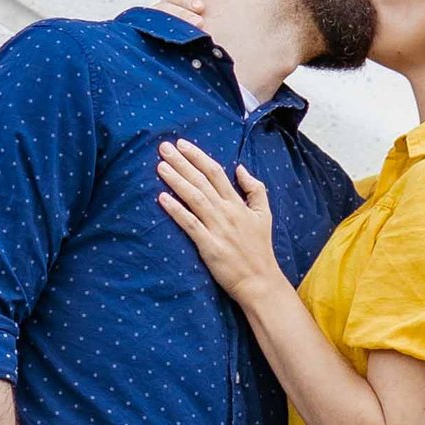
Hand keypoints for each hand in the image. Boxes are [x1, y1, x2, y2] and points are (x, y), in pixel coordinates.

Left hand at [156, 137, 279, 300]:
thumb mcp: (264, 214)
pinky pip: (190, 224)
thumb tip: (240, 169)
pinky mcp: (209, 246)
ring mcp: (217, 228)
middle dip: (182, 162)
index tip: (182, 145)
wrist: (259, 280)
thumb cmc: (260, 248)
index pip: (215, 172)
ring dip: (176, 180)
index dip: (197, 156)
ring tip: (160, 166)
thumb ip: (255, 189)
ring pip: (194, 198)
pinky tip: (162, 198)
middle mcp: (226, 212)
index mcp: (237, 203)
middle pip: (201, 180)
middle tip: (163, 147)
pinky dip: (176, 210)